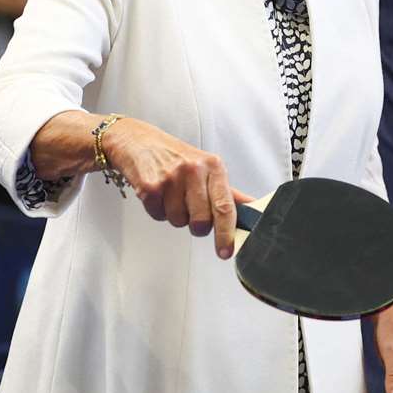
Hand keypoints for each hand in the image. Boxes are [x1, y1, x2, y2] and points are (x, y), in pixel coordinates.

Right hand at [97, 117, 246, 257]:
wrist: (138, 141)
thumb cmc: (177, 157)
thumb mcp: (207, 168)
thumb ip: (229, 193)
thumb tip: (254, 209)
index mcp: (213, 167)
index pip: (225, 206)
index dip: (226, 233)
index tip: (226, 251)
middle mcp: (194, 170)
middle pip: (201, 220)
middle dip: (197, 226)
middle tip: (192, 213)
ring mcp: (171, 178)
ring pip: (179, 221)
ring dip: (175, 216)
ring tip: (172, 196)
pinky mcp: (150, 186)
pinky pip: (159, 216)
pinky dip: (158, 211)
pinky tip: (159, 195)